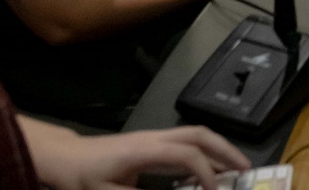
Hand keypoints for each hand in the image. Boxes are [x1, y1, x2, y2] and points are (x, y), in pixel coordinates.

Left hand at [26, 123, 248, 189]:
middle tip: (246, 169)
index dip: (206, 173)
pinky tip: (208, 170)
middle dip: (225, 149)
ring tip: (236, 167)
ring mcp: (153, 137)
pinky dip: (204, 151)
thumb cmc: (80, 176)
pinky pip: (185, 141)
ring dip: (218, 147)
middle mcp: (154, 138)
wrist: (62, 156)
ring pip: (194, 134)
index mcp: (146, 150)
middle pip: (199, 134)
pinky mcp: (150, 143)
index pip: (187, 155)